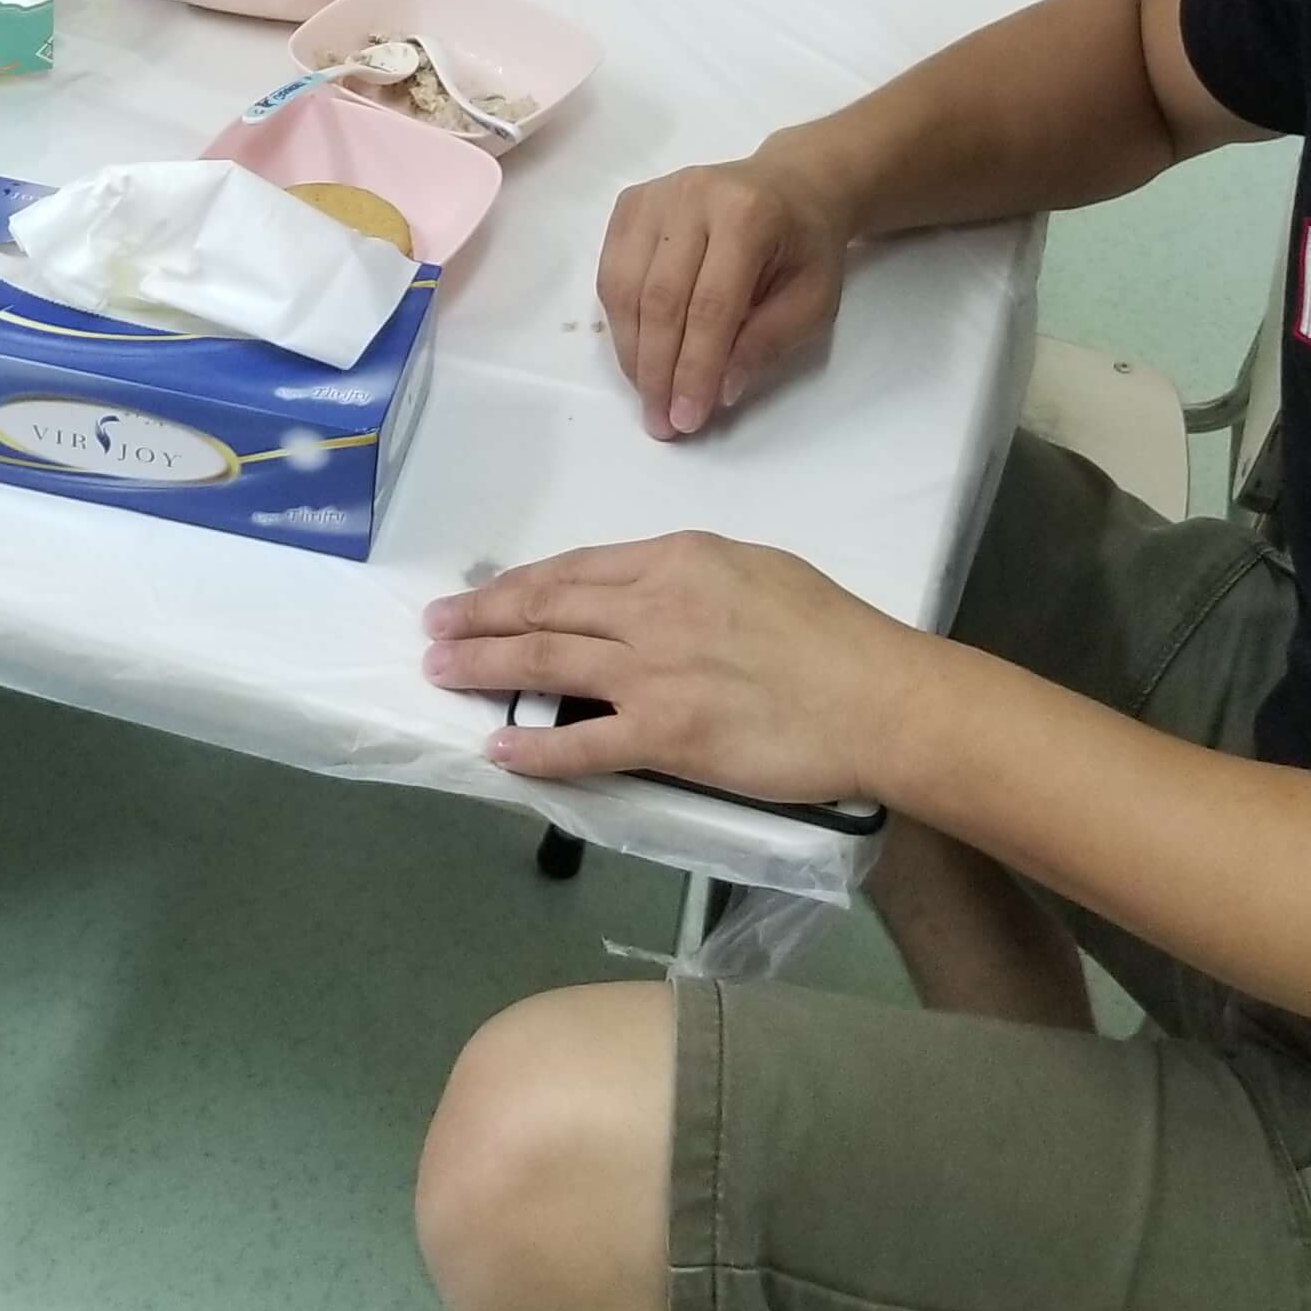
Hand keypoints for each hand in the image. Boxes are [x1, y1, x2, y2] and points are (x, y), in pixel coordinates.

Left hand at [423, 534, 919, 808]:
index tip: (483, 594)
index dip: (519, 584)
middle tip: (433, 629)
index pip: (576, 569)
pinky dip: (534, 749)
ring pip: (548, 663)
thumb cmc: (831, 631)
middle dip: (480, 618)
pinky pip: (583, 744)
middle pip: (545, 608)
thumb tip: (645, 590)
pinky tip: (498, 751)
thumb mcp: (755, 568)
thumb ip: (690, 576)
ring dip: (485, 668)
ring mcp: (654, 673)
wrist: (877, 696)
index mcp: (676, 560)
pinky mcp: (666, 736)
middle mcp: (652, 608)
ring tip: (440, 672)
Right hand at [597, 149, 850, 438]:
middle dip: (657, 371)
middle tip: (661, 423)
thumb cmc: (805, 249)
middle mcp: (693, 195)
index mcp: (748, 215)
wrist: (792, 186)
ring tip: (648, 396)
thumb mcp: (813, 301)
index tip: (688, 420)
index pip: (711, 305)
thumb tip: (718, 390)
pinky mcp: (631, 204)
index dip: (695, 367)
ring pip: (623, 288)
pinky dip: (620, 323)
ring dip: (632, 354)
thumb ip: (768, 342)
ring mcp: (655, 195)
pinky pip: (610, 274)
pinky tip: (639, 354)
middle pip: (660, 298)